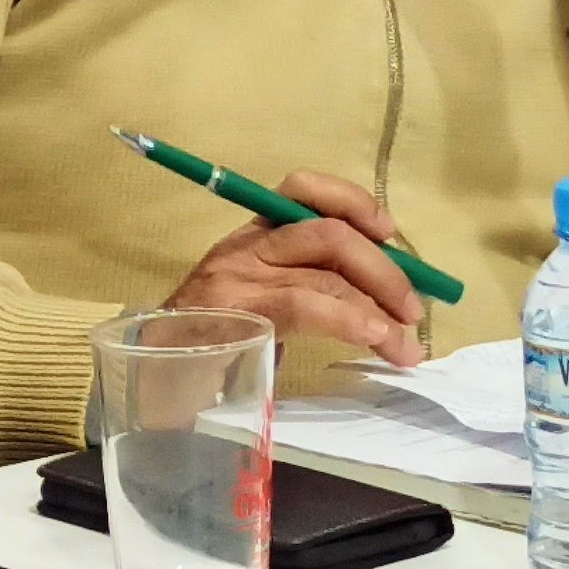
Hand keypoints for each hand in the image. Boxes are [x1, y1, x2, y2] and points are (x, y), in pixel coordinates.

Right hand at [170, 170, 426, 366]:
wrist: (153, 379)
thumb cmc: (213, 344)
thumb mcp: (261, 302)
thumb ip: (310, 286)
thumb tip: (385, 295)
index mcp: (253, 235)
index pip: (303, 188)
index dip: (354, 202)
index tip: (389, 233)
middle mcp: (246, 246)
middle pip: (330, 232)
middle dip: (385, 270)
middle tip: (415, 311)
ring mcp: (239, 278)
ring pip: (326, 270)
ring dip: (380, 307)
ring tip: (406, 347)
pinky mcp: (237, 313)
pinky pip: (307, 304)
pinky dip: (351, 319)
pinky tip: (374, 339)